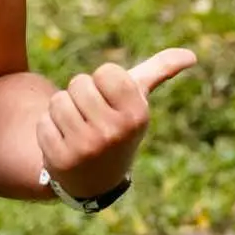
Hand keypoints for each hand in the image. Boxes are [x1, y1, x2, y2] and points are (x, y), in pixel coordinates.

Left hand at [36, 47, 196, 200]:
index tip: (109, 102)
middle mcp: (115, 132)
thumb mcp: (138, 102)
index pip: (106, 72)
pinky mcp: (61, 160)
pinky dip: (49, 129)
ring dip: (62, 112)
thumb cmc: (117, 126)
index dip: (103, 82)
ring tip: (76, 129)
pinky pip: (43, 123)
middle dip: (80, 96)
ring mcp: (87, 148)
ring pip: (58, 101)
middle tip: (90, 118)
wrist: (94, 179)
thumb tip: (191, 55)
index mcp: (137, 115)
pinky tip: (63, 144)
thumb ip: (160, 72)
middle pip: (79, 83)